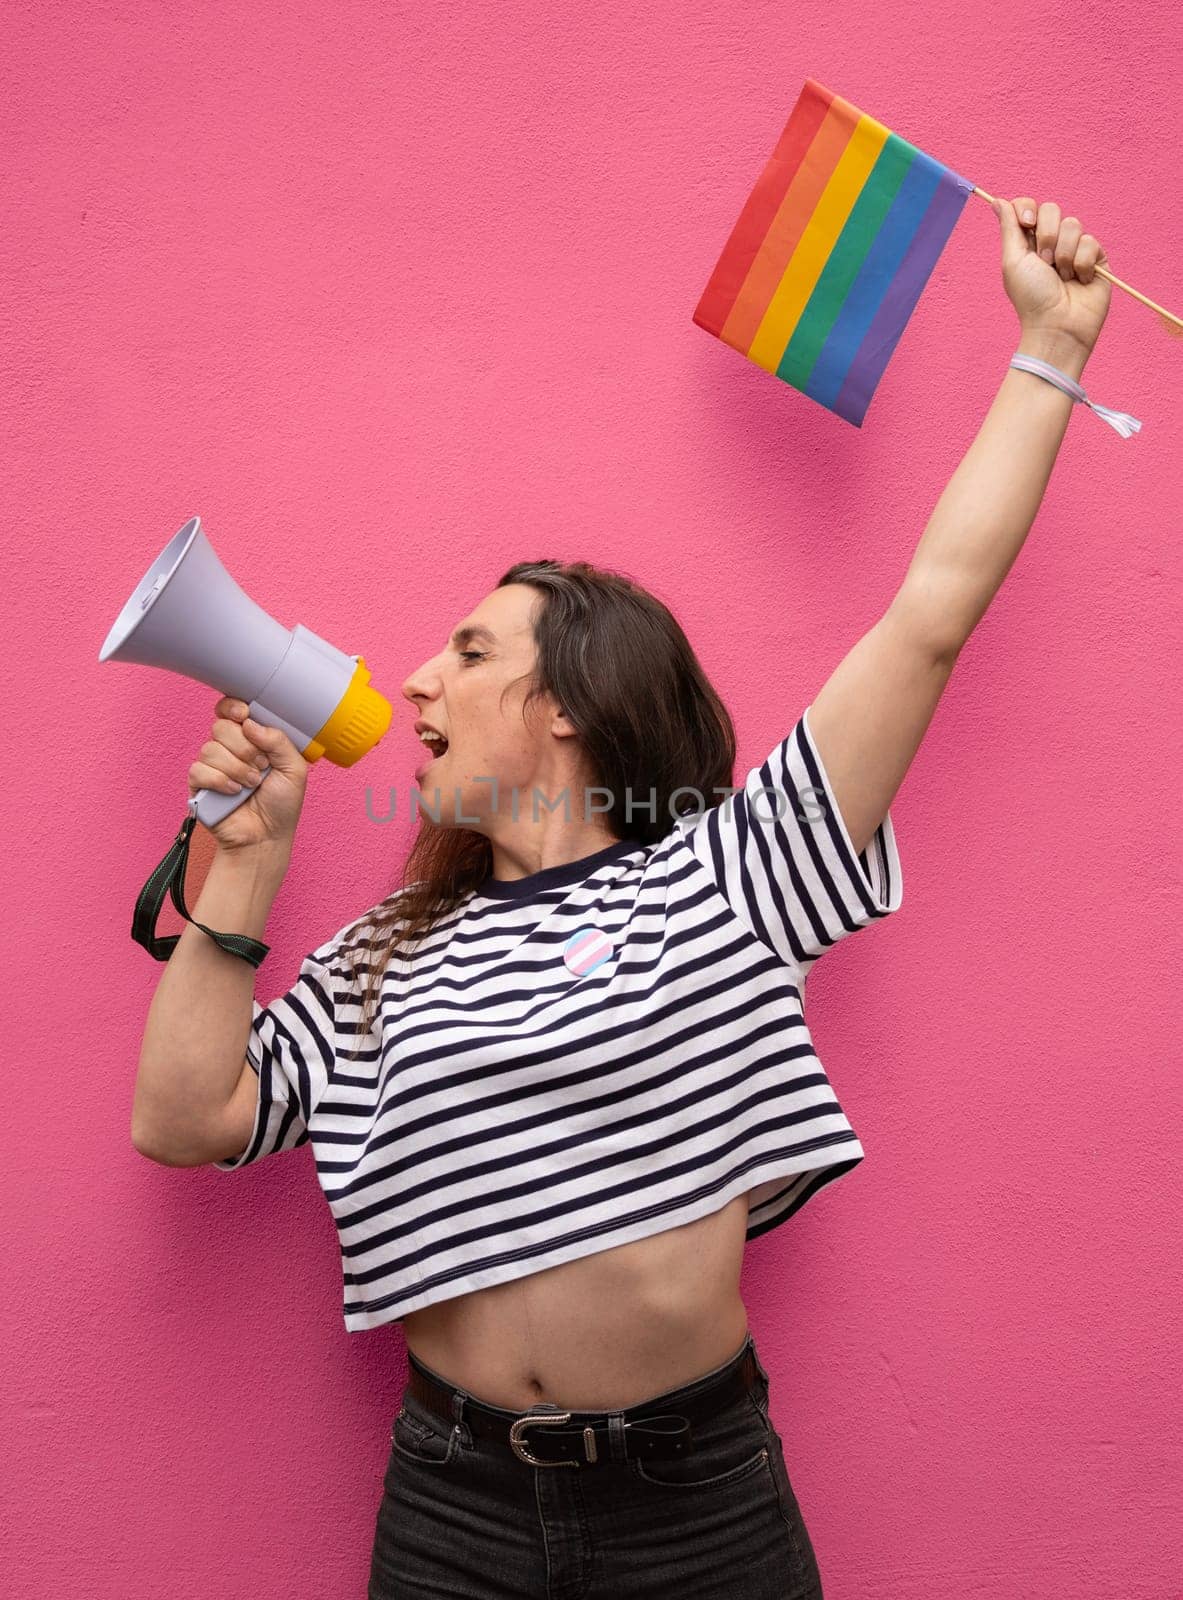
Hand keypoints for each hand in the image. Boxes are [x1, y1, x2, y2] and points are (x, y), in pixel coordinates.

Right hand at [188, 696, 309, 852]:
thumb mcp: (295, 768)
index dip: (233, 707)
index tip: (245, 715)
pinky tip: (234, 792)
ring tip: (251, 785)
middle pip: (221, 726)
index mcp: (251, 738)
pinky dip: (220, 781)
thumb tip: (250, 723)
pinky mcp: (198, 784)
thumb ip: (279, 740)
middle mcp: (229, 748)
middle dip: (245, 748)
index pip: (231, 709)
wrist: (267, 836)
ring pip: (210, 748)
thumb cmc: (282, 804)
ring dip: (237, 769)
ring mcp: (212, 765)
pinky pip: (199, 769)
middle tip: (261, 767)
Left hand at [992, 195, 1111, 360]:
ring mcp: (1074, 248)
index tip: (1027, 224)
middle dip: (1047, 235)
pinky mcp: (1096, 257)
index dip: (1028, 209)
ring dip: (1064, 254)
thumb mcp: (1012, 262)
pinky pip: (1090, 242)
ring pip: (1073, 224)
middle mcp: (1051, 242)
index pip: (1028, 206)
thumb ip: (1008, 229)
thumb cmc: (1031, 299)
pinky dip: (1081, 263)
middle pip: (1052, 209)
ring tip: (1062, 277)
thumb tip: (997, 201)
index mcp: (1027, 242)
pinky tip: (1079, 280)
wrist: (1058, 325)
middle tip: (1044, 262)